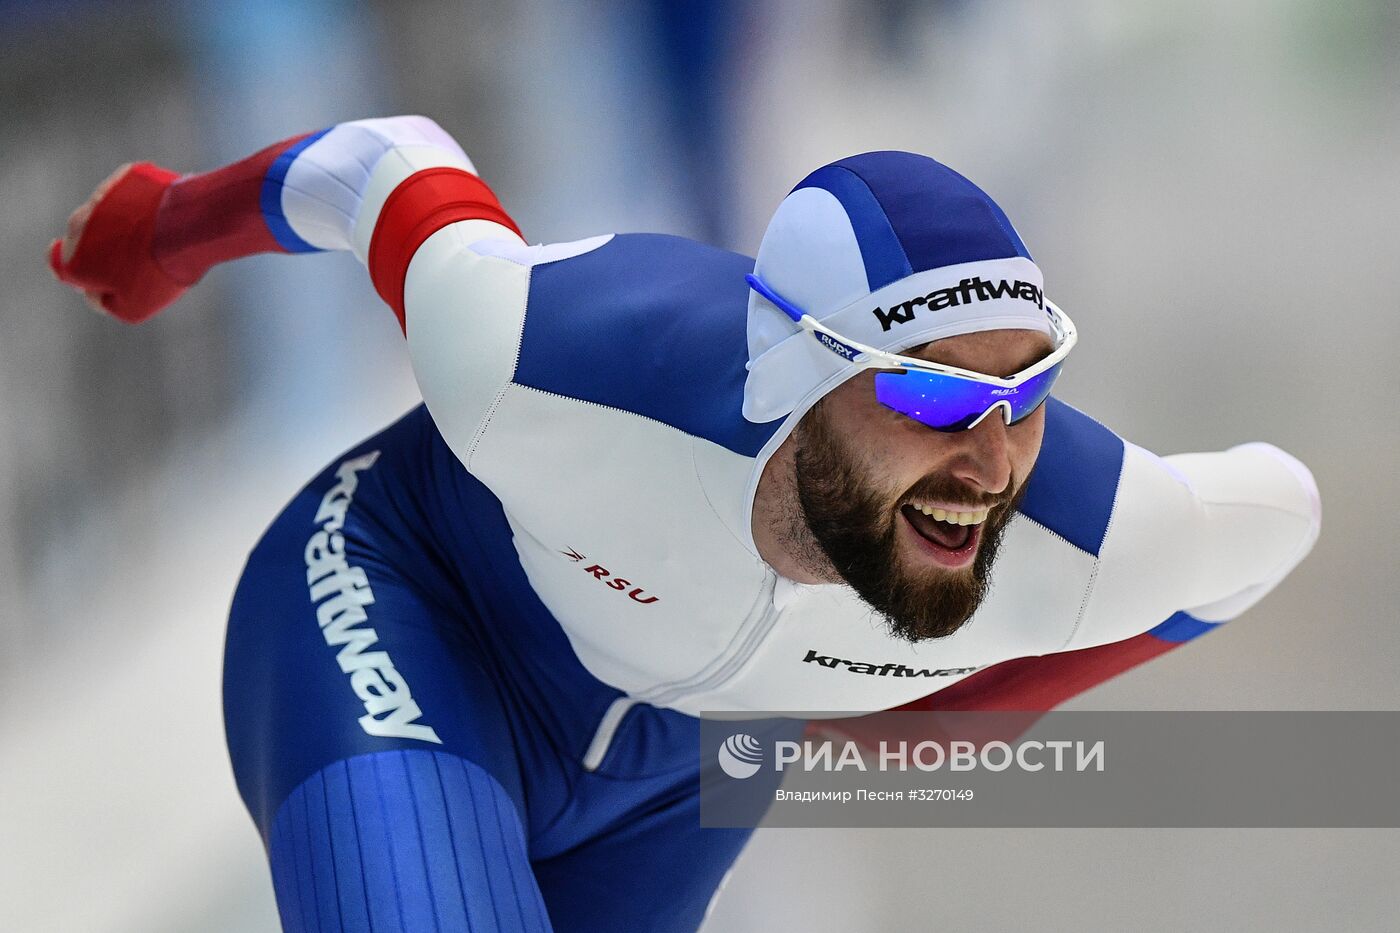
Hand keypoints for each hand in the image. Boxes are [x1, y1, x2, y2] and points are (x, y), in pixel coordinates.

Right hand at [48, 161, 185, 323]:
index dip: (80, 272)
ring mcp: (103, 195)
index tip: (101, 275)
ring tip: (158, 239)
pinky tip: (166, 216)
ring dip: (127, 225)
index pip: (59, 262)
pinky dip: (146, 203)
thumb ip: (106, 304)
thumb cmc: (158, 272)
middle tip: (139, 260)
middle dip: (105, 249)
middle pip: (86, 236)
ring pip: (110, 212)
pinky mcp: (128, 176)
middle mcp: (79, 222)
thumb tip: (96, 293)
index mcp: (73, 255)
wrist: (187, 227)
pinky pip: (134, 192)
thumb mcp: (134, 308)